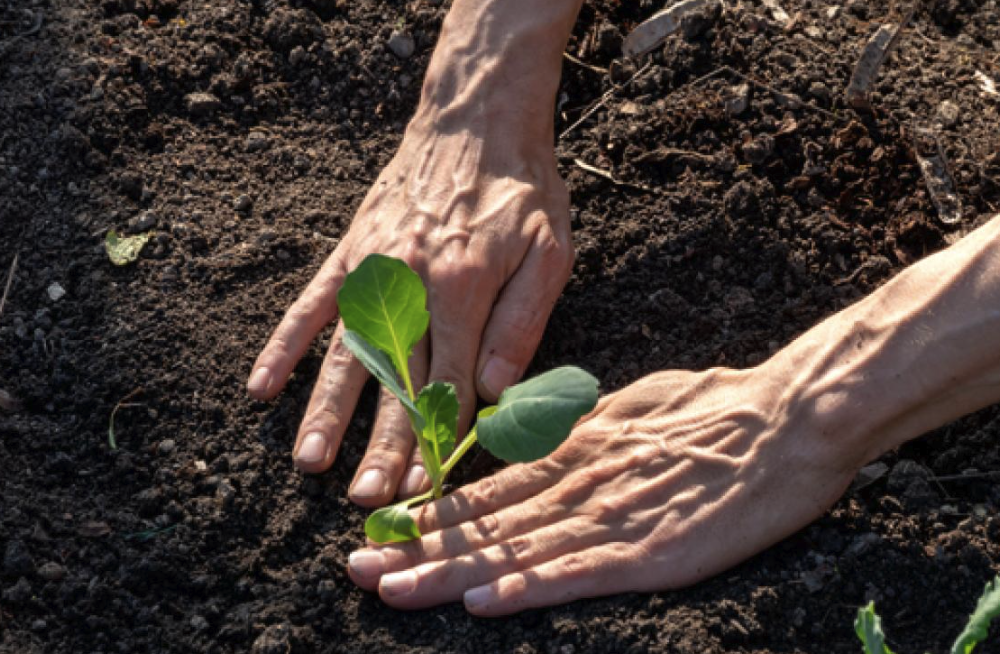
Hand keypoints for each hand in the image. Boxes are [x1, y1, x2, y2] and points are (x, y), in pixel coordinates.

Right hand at [248, 116, 572, 506]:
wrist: (476, 120)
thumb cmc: (522, 190)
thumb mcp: (550, 252)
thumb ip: (522, 323)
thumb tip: (492, 391)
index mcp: (465, 291)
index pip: (449, 383)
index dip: (437, 440)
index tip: (424, 488)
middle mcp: (412, 286)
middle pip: (395, 381)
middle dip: (381, 445)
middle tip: (367, 500)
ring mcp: (373, 271)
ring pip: (347, 353)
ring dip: (327, 411)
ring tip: (310, 462)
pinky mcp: (349, 254)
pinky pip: (308, 306)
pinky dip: (284, 347)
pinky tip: (262, 387)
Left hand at [346, 368, 862, 614]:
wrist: (786, 417)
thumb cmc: (715, 409)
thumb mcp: (630, 409)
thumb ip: (578, 434)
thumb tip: (533, 442)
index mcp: (575, 451)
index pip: (490, 490)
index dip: (433, 515)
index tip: (383, 528)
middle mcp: (579, 484)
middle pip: (487, 524)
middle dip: (418, 548)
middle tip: (357, 568)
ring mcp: (611, 518)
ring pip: (516, 551)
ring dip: (450, 573)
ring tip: (392, 589)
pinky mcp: (649, 551)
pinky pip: (577, 573)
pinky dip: (527, 588)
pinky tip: (482, 603)